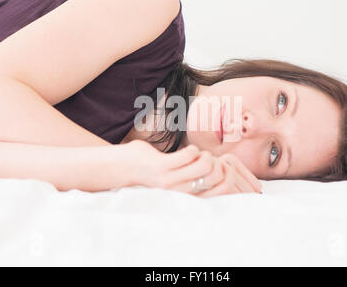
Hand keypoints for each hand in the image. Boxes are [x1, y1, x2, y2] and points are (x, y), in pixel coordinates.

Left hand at [124, 140, 261, 196]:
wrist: (122, 168)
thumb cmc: (152, 172)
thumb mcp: (174, 181)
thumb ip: (190, 180)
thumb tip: (215, 170)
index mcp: (183, 197)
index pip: (217, 191)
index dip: (224, 176)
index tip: (218, 168)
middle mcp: (178, 192)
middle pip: (214, 177)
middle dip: (216, 163)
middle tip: (207, 158)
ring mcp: (171, 180)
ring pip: (204, 165)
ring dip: (205, 155)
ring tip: (198, 154)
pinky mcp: (162, 167)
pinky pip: (189, 155)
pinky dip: (192, 149)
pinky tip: (188, 150)